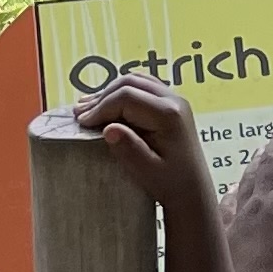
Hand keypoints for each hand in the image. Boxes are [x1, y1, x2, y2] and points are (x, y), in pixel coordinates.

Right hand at [74, 78, 206, 204]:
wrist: (193, 190)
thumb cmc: (171, 183)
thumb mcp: (148, 171)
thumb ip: (129, 149)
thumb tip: (109, 129)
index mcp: (169, 115)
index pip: (127, 98)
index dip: (101, 107)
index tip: (82, 123)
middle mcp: (174, 100)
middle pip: (130, 83)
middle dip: (102, 98)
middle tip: (79, 115)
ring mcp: (174, 99)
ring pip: (136, 81)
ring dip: (109, 92)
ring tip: (86, 109)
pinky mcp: (170, 104)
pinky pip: (143, 88)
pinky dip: (121, 93)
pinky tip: (105, 105)